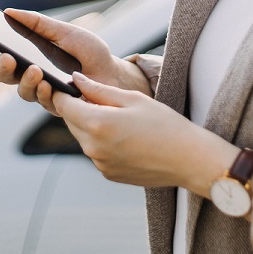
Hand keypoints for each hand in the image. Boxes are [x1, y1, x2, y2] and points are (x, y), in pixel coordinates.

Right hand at [0, 9, 150, 114]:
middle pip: (9, 79)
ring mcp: (47, 94)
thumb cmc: (90, 52)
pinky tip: (48, 84)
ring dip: (27, 81)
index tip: (0, 47)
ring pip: (25, 93)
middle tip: (9, 59)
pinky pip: (46, 103)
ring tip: (35, 70)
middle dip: (5, 70)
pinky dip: (45, 93)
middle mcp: (35, 79)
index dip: (0, 57)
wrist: (115, 73)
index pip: (8, 62)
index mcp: (33, 59)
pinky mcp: (61, 108)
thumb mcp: (65, 32)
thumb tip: (8, 12)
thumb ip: (38, 23)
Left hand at [52, 73, 238, 192]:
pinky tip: (126, 136)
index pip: (64, 106)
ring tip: (119, 118)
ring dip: (91, 125)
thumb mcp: (133, 99)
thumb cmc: (165, 124)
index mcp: (98, 124)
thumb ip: (99, 89)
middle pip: (71, 122)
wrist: (189, 159)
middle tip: (100, 97)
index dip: (63, 93)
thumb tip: (76, 79)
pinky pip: (96, 152)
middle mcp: (93, 148)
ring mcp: (100, 164)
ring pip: (83, 138)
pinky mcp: (108, 174)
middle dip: (78, 108)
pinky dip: (102, 142)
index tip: (69, 85)